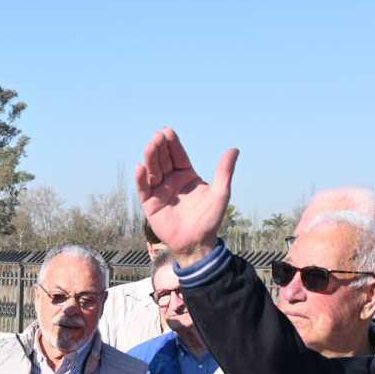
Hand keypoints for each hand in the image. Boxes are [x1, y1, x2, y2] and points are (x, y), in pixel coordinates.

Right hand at [135, 128, 238, 263]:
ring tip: (150, 147)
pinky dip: (141, 179)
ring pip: (152, 172)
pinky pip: (143, 189)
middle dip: (160, 148)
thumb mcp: (221, 193)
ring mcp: (159, 192)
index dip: (172, 144)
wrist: (196, 242)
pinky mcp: (150, 204)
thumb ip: (224, 172)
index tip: (167, 132)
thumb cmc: (210, 219)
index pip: (178, 156)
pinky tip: (140, 168)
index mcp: (187, 175)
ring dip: (150, 159)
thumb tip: (234, 149)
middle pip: (163, 161)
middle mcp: (171, 181)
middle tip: (157, 137)